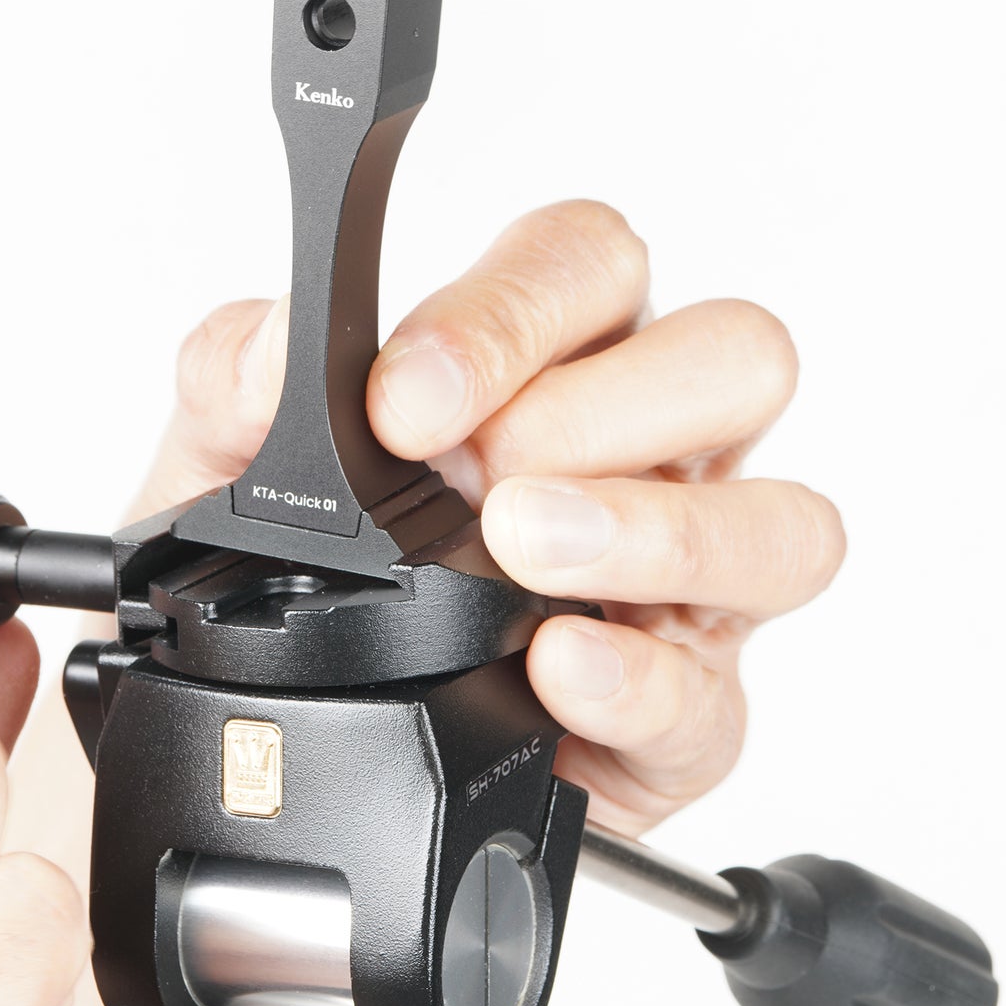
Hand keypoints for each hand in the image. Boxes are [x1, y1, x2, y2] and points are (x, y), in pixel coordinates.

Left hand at [135, 200, 844, 835]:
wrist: (290, 740)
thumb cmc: (288, 576)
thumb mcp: (222, 465)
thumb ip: (237, 381)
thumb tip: (273, 349)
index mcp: (549, 361)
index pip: (589, 265)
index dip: (514, 312)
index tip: (408, 397)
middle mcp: (641, 456)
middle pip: (737, 358)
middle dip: (607, 406)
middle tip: (488, 475)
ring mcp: (679, 589)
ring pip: (783, 524)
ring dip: (654, 529)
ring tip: (525, 551)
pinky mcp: (678, 719)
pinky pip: (715, 696)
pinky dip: (638, 679)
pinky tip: (555, 669)